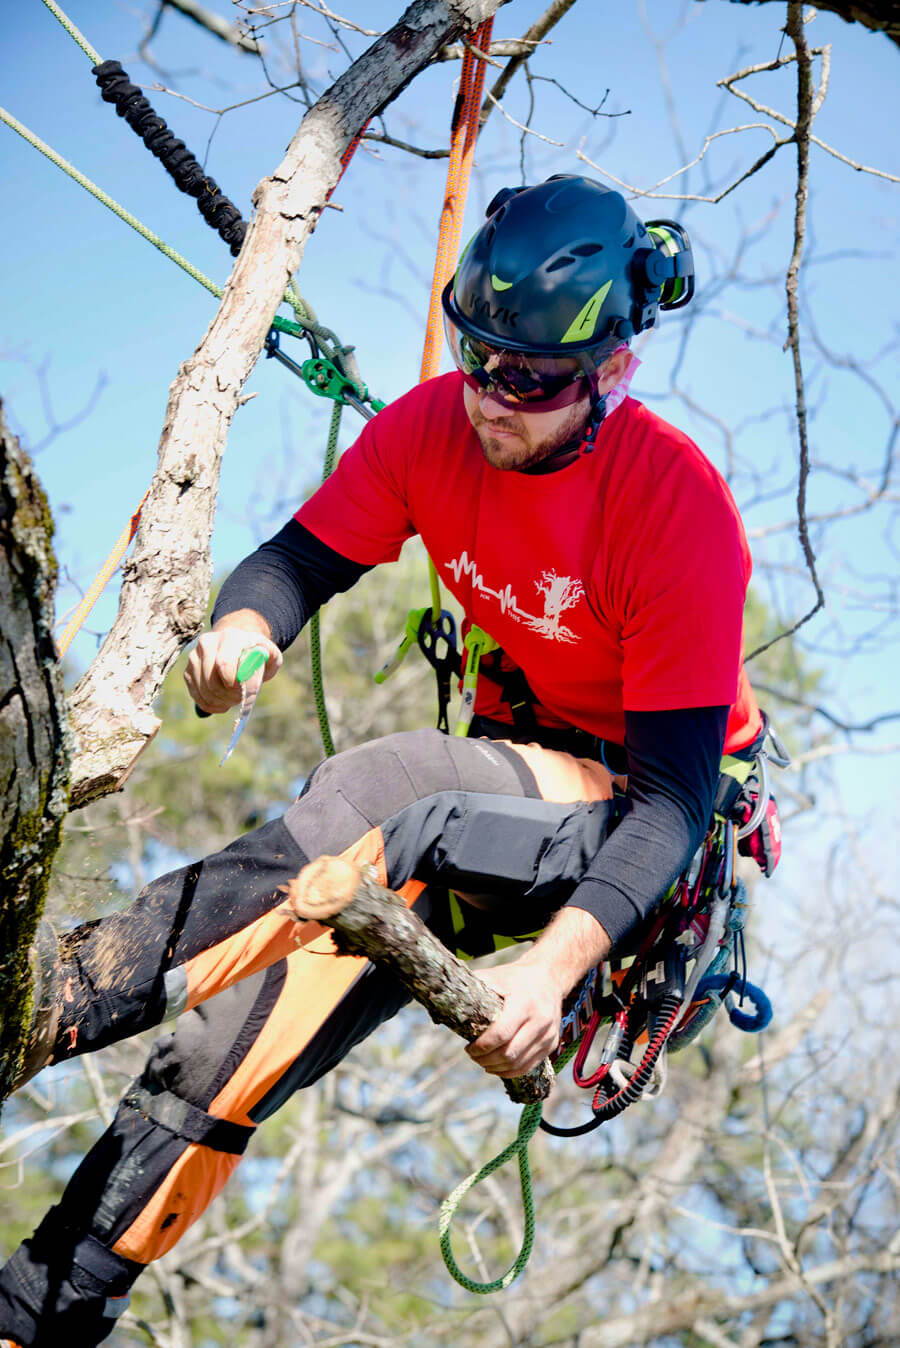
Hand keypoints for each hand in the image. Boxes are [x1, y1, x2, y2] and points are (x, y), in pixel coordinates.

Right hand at [184, 622, 281, 713]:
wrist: (236, 645)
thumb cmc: (255, 653)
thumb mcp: (270, 653)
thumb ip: (269, 659)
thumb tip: (251, 671)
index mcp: (230, 637)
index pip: (224, 664)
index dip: (232, 684)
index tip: (243, 691)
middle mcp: (208, 643)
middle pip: (212, 680)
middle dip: (228, 696)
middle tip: (240, 698)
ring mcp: (195, 657)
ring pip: (204, 690)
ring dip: (220, 701)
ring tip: (233, 699)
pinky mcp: (188, 671)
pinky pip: (197, 696)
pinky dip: (210, 705)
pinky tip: (222, 702)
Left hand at [466, 961, 563, 1078]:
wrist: (548, 977)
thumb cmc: (514, 977)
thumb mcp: (494, 976)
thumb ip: (472, 987)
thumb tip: (441, 1003)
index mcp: (524, 1003)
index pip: (501, 1034)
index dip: (481, 1046)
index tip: (468, 1047)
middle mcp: (540, 1020)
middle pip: (510, 1053)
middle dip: (486, 1059)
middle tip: (473, 1055)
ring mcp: (548, 1034)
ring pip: (519, 1064)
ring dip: (497, 1068)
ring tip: (483, 1062)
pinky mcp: (552, 1043)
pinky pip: (530, 1066)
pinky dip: (511, 1072)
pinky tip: (497, 1067)